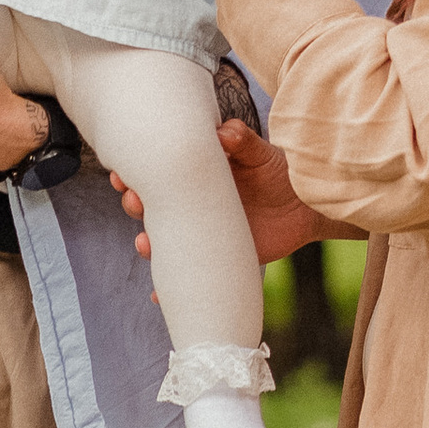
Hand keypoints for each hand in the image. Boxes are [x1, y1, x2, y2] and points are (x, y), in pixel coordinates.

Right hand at [109, 119, 340, 268]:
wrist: (305, 208)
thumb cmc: (280, 172)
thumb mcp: (262, 154)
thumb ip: (243, 142)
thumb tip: (222, 131)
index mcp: (198, 175)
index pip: (159, 171)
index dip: (136, 172)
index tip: (122, 173)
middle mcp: (193, 204)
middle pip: (152, 204)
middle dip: (136, 203)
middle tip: (135, 200)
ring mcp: (201, 232)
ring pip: (164, 240)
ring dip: (148, 244)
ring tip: (145, 244)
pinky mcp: (214, 258)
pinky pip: (188, 274)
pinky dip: (168, 288)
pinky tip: (157, 295)